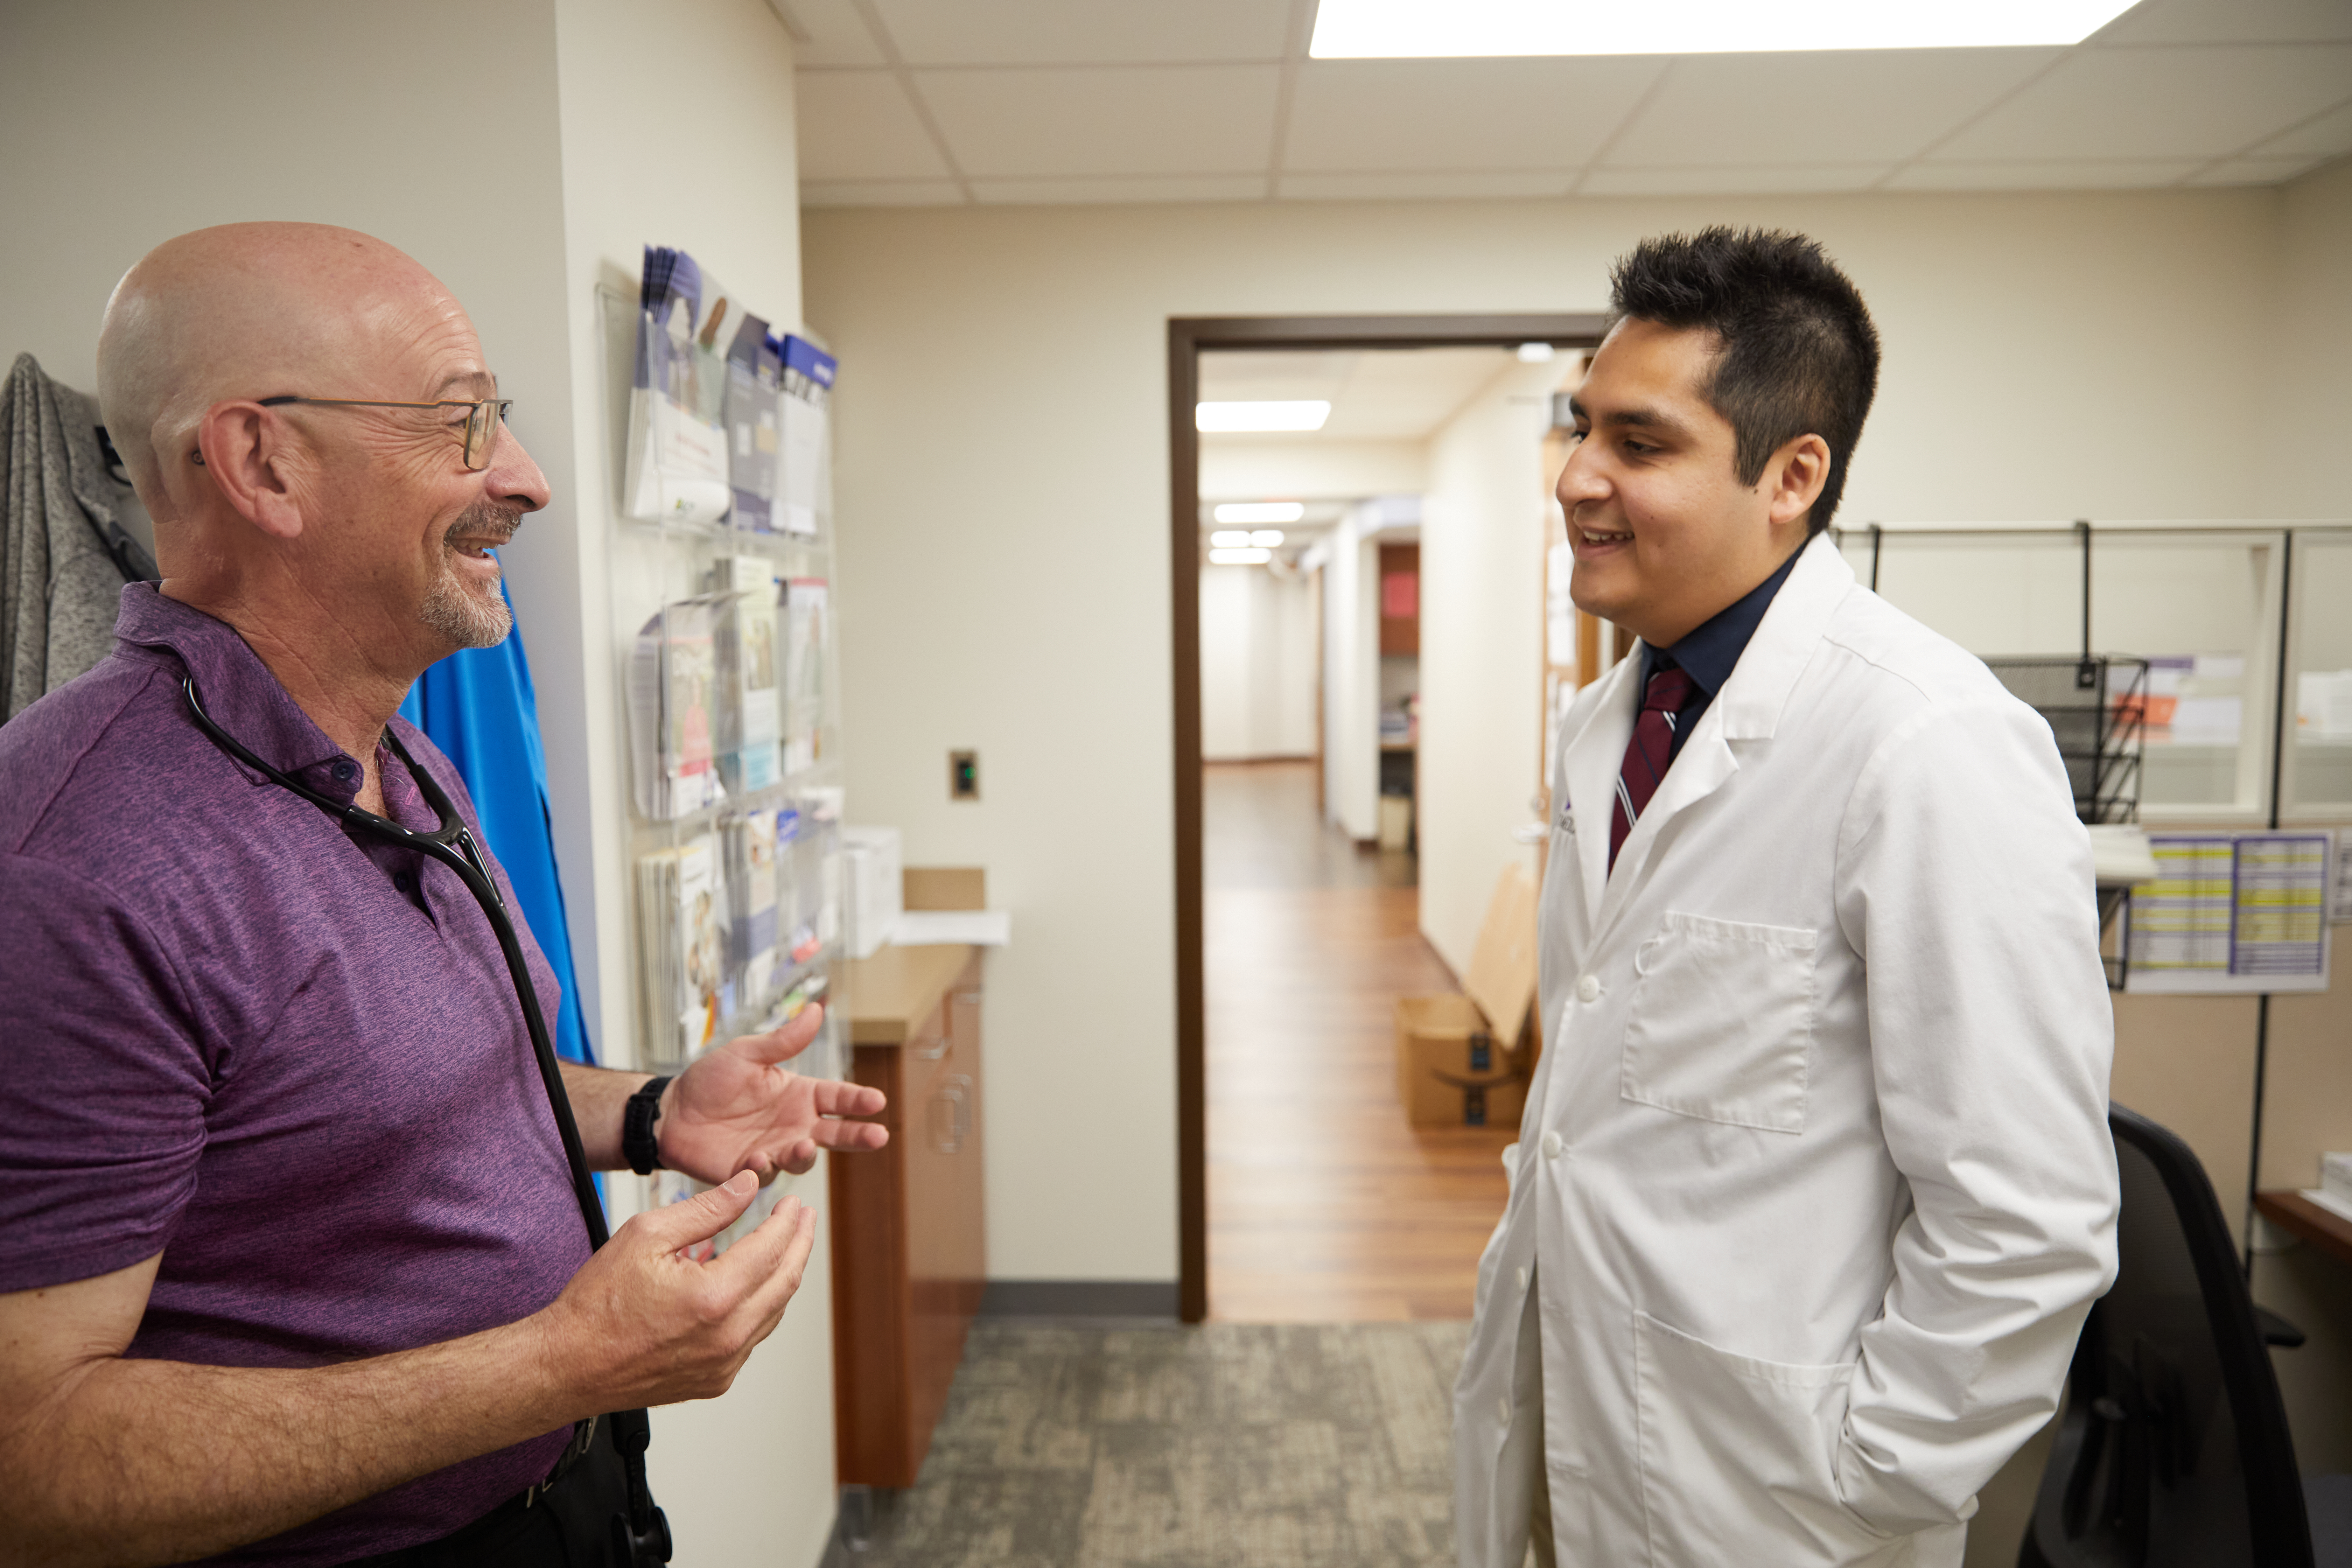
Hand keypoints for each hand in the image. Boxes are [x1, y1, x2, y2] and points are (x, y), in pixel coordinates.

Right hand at [537, 1172, 816, 1410]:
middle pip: (785, 1283)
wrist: (567, 1364)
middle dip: (798, 1245)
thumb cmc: (596, 1304)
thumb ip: (706, 1209)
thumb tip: (747, 1187)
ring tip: (781, 1247)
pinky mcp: (714, 1382)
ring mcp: (724, 1365)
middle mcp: (727, 1338)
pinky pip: (750, 1338)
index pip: (771, 1250)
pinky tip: (744, 1285)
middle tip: (803, 1220)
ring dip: (780, 1276)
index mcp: (714, 1298)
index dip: (787, 1222)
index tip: (793, 1203)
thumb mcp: (647, 1235)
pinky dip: (755, 1307)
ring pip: (772, 1313)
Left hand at [658, 1005, 886, 1184]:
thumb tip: (817, 1009)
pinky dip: (764, 1167)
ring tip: (803, 1144)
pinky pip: (764, 1174)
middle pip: (836, 1134)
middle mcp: (793, 1125)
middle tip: (878, 1136)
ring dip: (806, 1154)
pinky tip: (756, 1157)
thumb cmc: (710, 1080)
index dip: (858, 1100)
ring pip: (803, 1158)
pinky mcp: (749, 1172)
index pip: (837, 1097)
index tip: (878, 1101)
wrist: (671, 1112)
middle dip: (859, 1136)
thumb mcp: (747, 1053)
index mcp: (798, 1095)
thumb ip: (783, 1040)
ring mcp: (774, 1150)